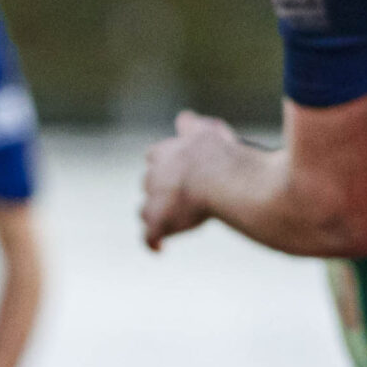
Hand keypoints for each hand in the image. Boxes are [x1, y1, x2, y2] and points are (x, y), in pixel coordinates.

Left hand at [141, 111, 240, 250]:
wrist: (220, 179)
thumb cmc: (220, 155)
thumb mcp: (208, 131)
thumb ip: (194, 126)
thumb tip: (183, 117)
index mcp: (165, 153)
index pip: (155, 155)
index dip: (165, 163)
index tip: (175, 169)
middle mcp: (155, 175)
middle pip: (149, 183)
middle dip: (160, 189)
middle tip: (178, 197)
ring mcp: (155, 200)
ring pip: (145, 210)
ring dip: (155, 215)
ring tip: (168, 221)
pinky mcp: (160, 222)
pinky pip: (149, 236)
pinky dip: (154, 241)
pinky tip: (159, 249)